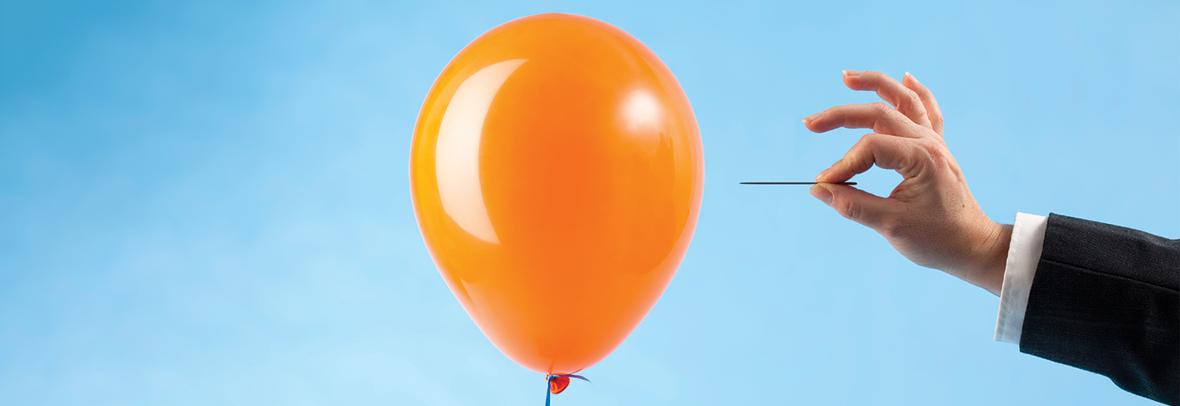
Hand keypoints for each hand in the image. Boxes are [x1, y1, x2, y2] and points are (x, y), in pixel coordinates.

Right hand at [803, 70, 1011, 294]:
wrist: (973, 246)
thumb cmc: (938, 239)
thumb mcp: (891, 225)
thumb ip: (852, 205)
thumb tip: (818, 190)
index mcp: (921, 158)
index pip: (869, 148)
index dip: (842, 165)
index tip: (825, 185)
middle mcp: (929, 142)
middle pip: (879, 113)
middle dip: (842, 115)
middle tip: (810, 124)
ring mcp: (935, 142)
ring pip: (903, 101)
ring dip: (876, 84)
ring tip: (847, 77)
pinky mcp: (936, 149)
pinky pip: (927, 111)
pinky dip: (915, 93)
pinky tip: (906, 77)